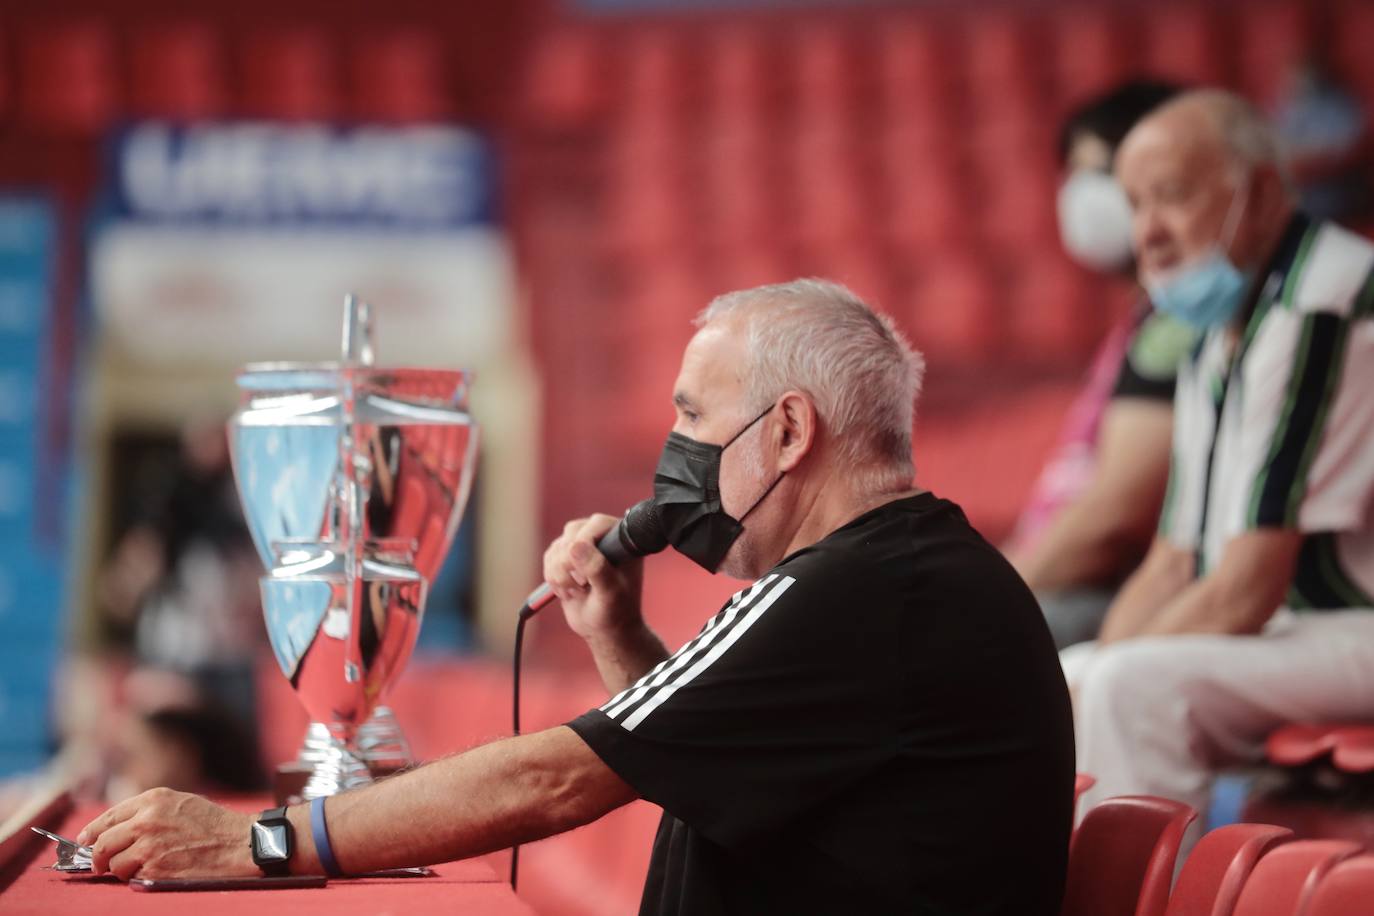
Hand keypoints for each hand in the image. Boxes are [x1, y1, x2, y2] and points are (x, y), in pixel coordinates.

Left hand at [77, 787, 257, 879]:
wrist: (239, 843)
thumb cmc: (213, 823)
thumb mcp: (179, 802)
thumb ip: (148, 810)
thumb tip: (116, 827)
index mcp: (152, 800)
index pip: (108, 817)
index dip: (92, 832)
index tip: (85, 841)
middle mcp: (146, 821)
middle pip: (102, 843)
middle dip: (98, 857)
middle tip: (100, 865)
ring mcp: (149, 846)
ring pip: (113, 864)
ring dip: (121, 869)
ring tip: (139, 866)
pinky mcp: (154, 869)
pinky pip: (131, 878)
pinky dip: (137, 877)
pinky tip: (155, 871)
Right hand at [543, 513, 644, 640]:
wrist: (603, 628)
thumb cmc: (615, 611)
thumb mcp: (610, 593)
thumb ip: (597, 568)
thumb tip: (575, 546)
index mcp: (621, 540)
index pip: (597, 524)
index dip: (585, 545)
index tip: (586, 576)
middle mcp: (602, 537)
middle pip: (572, 532)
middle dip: (570, 564)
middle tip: (583, 585)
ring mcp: (583, 545)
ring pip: (558, 546)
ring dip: (560, 574)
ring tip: (578, 590)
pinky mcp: (566, 556)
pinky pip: (548, 557)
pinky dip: (552, 577)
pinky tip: (568, 590)